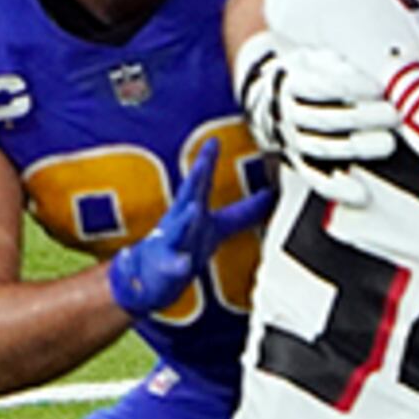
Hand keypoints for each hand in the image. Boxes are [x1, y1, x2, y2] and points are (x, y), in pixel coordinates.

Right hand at [107, 146, 276, 318]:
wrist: (148, 277)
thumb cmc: (183, 248)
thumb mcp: (217, 227)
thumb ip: (243, 212)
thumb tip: (270, 195)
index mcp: (191, 210)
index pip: (201, 183)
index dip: (208, 161)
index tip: (214, 140)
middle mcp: (179, 222)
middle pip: (189, 196)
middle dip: (196, 178)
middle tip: (203, 160)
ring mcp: (170, 243)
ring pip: (179, 229)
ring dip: (186, 219)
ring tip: (194, 209)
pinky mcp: (165, 266)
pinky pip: (173, 265)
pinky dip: (178, 264)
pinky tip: (184, 263)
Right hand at [234, 37, 398, 201]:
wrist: (268, 101)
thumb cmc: (306, 77)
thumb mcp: (314, 60)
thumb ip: (337, 64)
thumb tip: (370, 69)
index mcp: (290, 84)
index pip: (320, 86)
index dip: (350, 86)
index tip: (380, 88)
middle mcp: (287, 115)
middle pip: (324, 119)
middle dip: (362, 118)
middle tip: (394, 115)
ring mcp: (291, 142)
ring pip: (321, 148)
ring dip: (357, 148)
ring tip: (389, 144)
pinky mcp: (297, 163)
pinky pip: (316, 179)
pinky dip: (338, 188)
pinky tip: (361, 195)